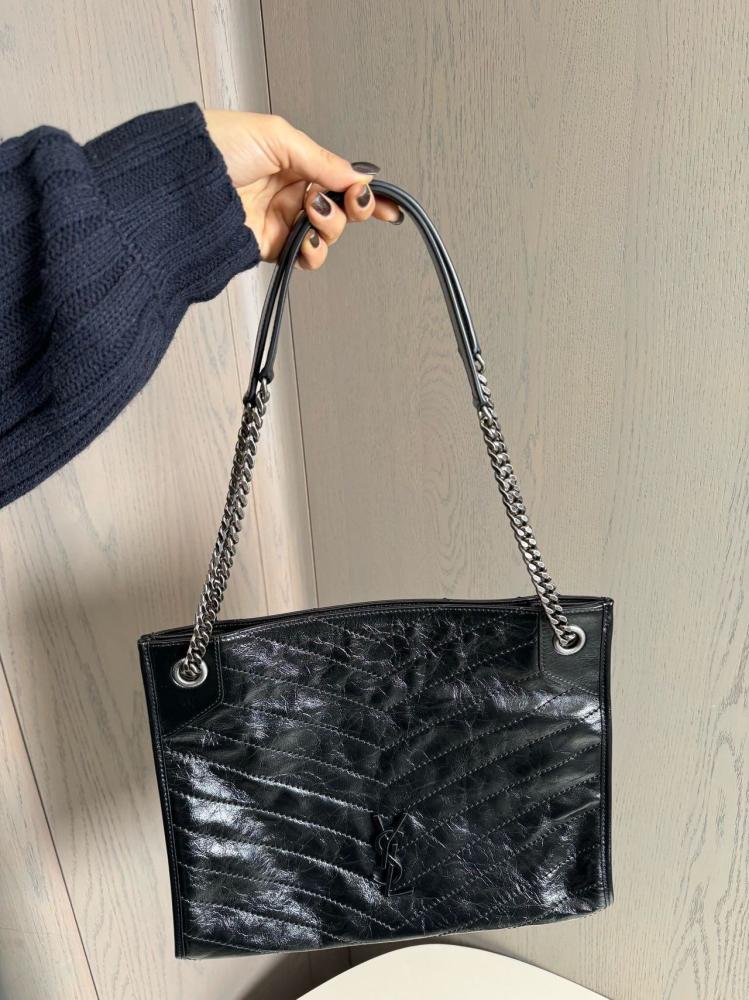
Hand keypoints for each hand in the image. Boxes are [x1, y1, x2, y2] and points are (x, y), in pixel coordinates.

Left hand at [203, 109, 402, 269]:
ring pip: (326, 234)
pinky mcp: (269, 247)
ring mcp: (280, 220)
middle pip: (339, 208)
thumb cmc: (215, 149)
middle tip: (351, 203)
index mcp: (291, 159)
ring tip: (310, 214)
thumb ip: (322, 160)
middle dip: (351, 207)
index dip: (364, 191)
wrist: (180, 186)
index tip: (387, 205)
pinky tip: (305, 241)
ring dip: (329, 228)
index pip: (338, 176)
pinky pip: (305, 256)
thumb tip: (356, 175)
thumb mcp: (277, 138)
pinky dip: (313, 252)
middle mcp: (288, 190)